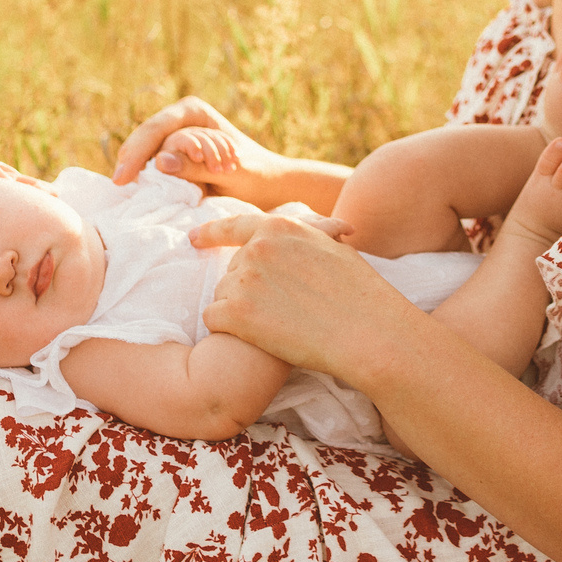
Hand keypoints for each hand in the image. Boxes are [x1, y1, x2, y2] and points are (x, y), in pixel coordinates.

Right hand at [110, 97, 277, 188]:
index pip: (157, 129)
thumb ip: (196, 168)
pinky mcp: (174, 159)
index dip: (136, 151)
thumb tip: (159, 162)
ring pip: (149, 156)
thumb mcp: (230, 172)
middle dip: (136, 160)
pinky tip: (150, 190)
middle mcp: (180, 121)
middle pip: (145, 139)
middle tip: (121, 184)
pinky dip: (158, 181)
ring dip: (158, 175)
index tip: (123, 178)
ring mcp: (174, 139)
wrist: (272, 186)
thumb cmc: (257, 175)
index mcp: (193, 111)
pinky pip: (155, 169)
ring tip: (191, 186)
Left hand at [193, 212, 416, 382]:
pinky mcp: (237, 313)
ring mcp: (244, 280)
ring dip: (239, 310)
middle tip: (282, 309)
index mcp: (280, 227)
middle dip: (248, 289)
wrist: (367, 331)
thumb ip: (301, 239)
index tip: (194, 239)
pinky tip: (257, 335)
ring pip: (221, 295)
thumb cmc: (359, 293)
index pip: (233, 226)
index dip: (210, 232)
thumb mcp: (331, 247)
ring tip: (278, 323)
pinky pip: (213, 318)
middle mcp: (257, 248)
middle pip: (231, 270)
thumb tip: (286, 239)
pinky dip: (228, 329)